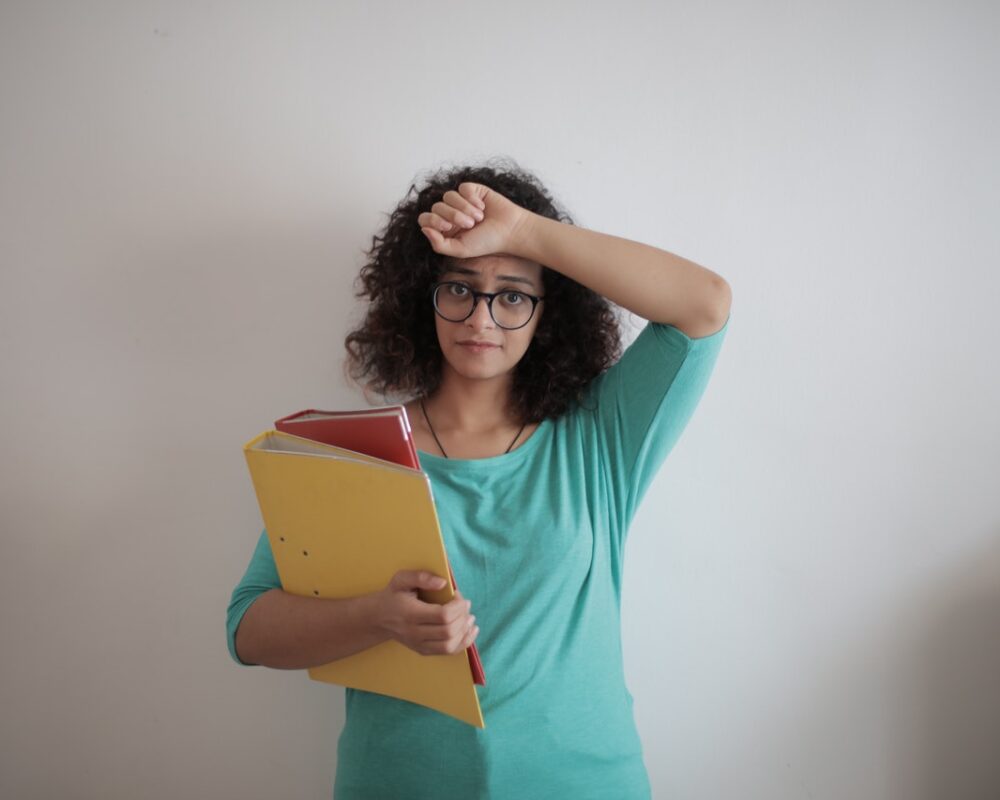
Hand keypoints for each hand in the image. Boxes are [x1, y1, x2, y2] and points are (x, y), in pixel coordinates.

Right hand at [375, 570, 479, 655]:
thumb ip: (421, 577)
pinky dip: (462, 643)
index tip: (459, 596)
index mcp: (410, 614)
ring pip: (449, 645)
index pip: (443, 616)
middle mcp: (414, 633)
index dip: (457, 606)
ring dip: (465, 631)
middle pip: (448, 631)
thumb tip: (443, 583)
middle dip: (463, 617)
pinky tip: (470, 632)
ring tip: (470, 618)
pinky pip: (447, 652)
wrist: (378, 618)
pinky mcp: (423, 651)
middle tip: (466, 605)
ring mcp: (418, 645)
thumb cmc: (393, 595)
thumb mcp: (401, 579)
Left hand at [418, 182, 533, 259]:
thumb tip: (423, 229)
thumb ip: (439, 244)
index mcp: (445, 229)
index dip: (433, 220)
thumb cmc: (486, 242)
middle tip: (470, 225)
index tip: (448, 226)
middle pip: (437, 206)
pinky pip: (462, 188)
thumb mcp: (460, 249)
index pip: (425, 219)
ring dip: (465, 208)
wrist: (509, 230)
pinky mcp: (472, 190)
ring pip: (448, 196)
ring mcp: (461, 201)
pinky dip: (472, 198)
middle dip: (453, 215)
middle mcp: (450, 214)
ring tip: (479, 218)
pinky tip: (482, 207)